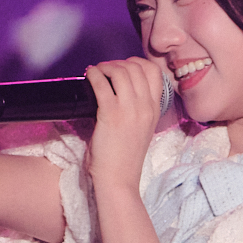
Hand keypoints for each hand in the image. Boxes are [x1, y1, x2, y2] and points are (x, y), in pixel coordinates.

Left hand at [84, 57, 168, 190]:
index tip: (123, 66)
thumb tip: (120, 93)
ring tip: (96, 71)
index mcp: (154, 110)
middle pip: (136, 68)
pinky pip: (102, 83)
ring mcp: (129, 110)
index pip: (154, 72)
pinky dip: (93, 75)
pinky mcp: (110, 114)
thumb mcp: (141, 131)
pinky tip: (88, 76)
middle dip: (118, 63)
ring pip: (120, 71)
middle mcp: (145, 106)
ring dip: (105, 66)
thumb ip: (137, 111)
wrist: (119, 180)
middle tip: (105, 69)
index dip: (137, 63)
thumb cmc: (124, 159)